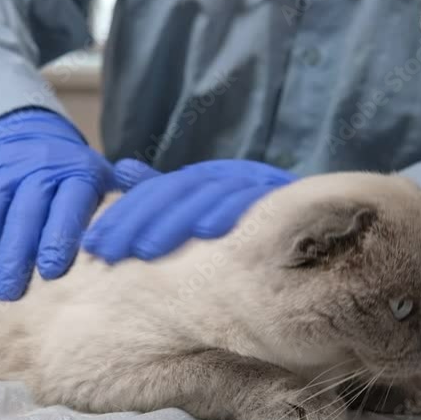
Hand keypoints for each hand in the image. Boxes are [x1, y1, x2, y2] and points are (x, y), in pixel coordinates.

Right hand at [0, 109, 113, 299]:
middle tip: (6, 295)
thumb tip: (128, 248)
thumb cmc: (73, 179)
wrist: (29, 131)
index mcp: (77, 172)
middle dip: (13, 254)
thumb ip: (119, 210)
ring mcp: (1, 165)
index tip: (49, 273)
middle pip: (24, 210)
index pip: (68, 203)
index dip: (58, 236)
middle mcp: (39, 164)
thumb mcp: (103, 182)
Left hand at [83, 159, 296, 262]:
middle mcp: (231, 177)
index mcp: (208, 182)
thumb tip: (122, 168)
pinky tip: (207, 231)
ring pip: (209, 194)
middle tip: (109, 250)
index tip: (94, 245)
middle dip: (140, 219)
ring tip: (145, 250)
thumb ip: (162, 194)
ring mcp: (258, 185)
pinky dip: (230, 211)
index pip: (159, 192)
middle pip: (178, 191)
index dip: (125, 215)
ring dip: (176, 220)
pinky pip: (255, 200)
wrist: (326, 232)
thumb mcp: (201, 213)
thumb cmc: (252, 235)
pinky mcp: (286, 196)